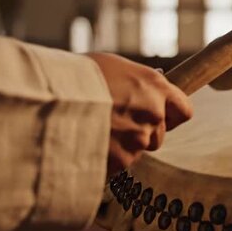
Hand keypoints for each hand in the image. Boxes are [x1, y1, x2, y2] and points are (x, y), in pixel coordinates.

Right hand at [87, 53, 192, 175]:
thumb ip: (137, 84)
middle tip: (116, 124)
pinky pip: (120, 163)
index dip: (172, 115)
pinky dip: (107, 158)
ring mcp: (139, 138)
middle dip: (142, 132)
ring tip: (97, 132)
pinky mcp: (122, 159)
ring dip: (124, 146)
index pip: (184, 110)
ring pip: (139, 149)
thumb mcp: (114, 67)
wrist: (47, 100)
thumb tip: (143, 91)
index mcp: (155, 87)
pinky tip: (89, 144)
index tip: (162, 116)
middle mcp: (154, 113)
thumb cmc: (76, 76)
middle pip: (159, 134)